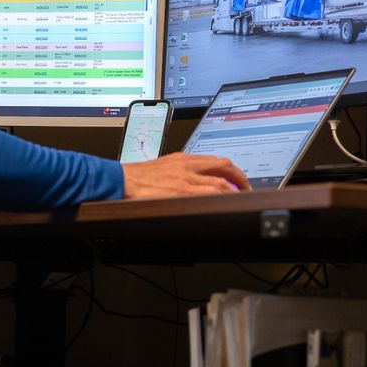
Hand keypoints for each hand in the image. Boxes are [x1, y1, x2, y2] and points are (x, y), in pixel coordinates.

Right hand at [121, 152, 250, 198]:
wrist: (120, 180)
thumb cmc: (136, 178)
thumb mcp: (162, 168)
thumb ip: (179, 172)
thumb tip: (193, 182)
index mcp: (183, 159)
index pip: (215, 160)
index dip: (231, 171)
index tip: (237, 180)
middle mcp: (187, 166)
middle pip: (223, 167)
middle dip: (240, 179)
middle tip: (246, 190)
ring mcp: (185, 179)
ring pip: (220, 182)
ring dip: (234, 193)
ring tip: (239, 202)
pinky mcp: (180, 192)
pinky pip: (209, 194)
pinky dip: (221, 200)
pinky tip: (225, 206)